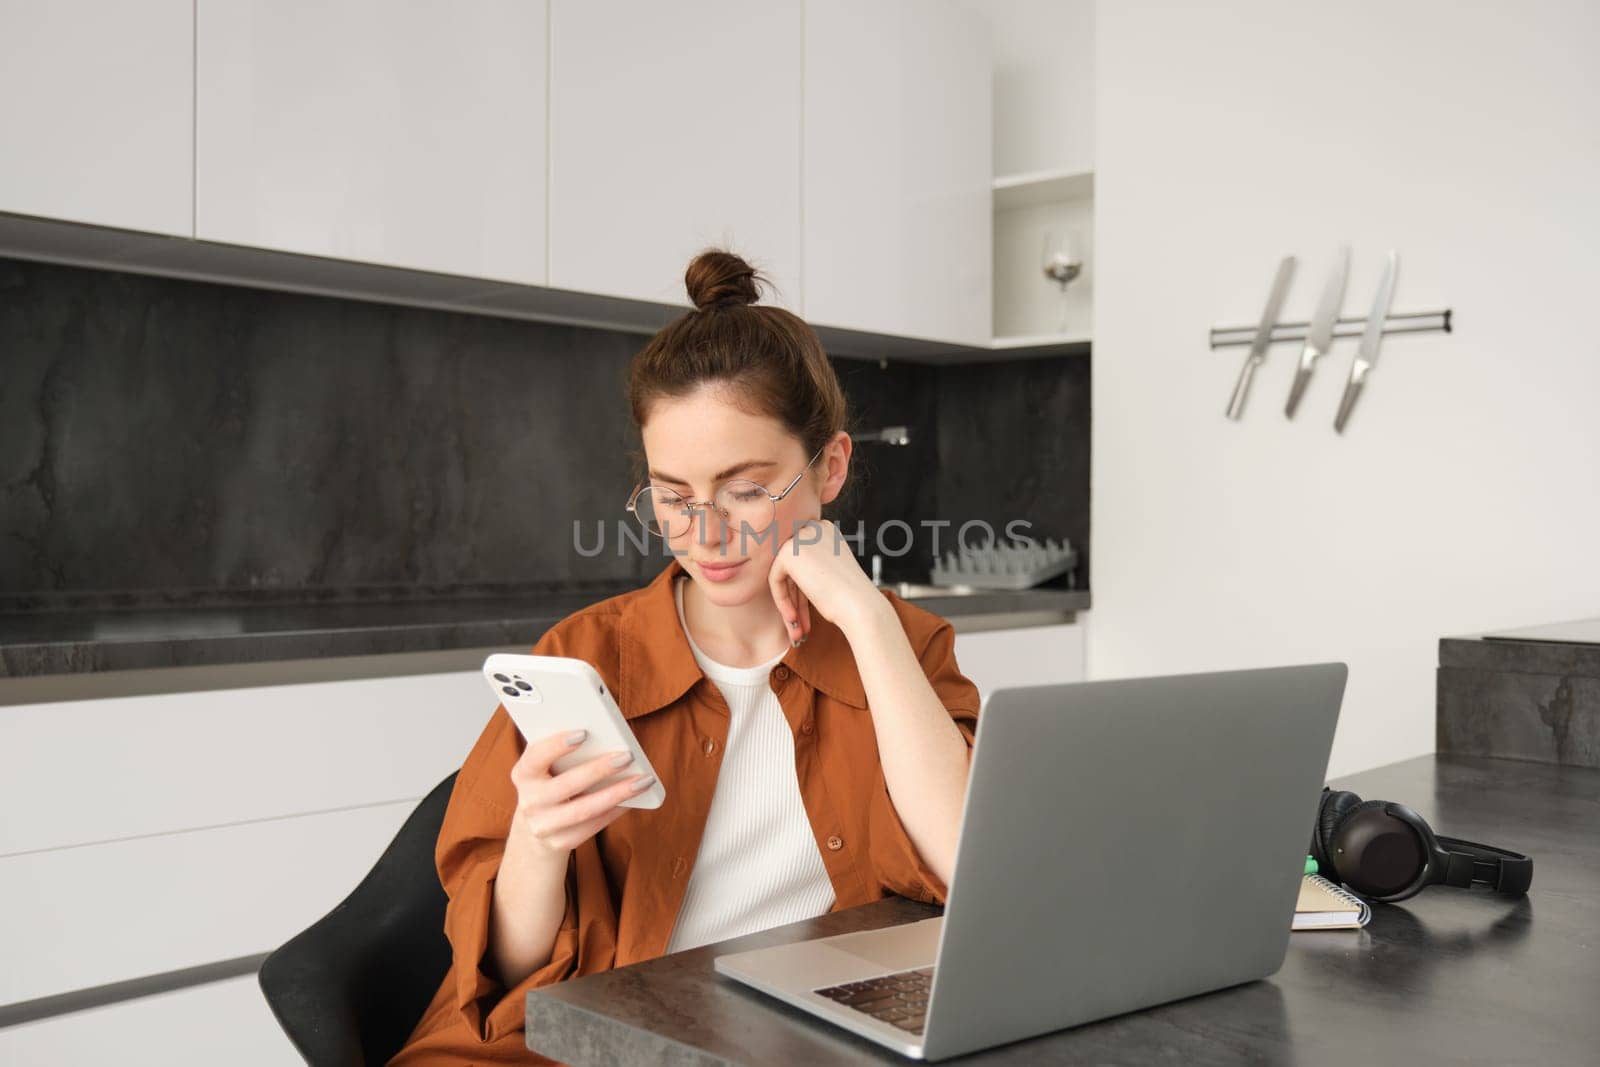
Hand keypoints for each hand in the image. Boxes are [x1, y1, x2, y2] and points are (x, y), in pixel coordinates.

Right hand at [508, 729, 655, 854]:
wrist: (535, 825)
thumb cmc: (550, 782)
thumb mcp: (546, 766)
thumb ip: (564, 750)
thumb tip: (604, 734)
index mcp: (523, 774)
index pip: (536, 757)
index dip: (556, 745)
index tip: (583, 732)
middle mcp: (529, 801)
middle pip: (567, 785)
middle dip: (599, 769)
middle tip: (627, 756)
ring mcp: (543, 825)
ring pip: (584, 810)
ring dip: (617, 793)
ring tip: (642, 780)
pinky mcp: (560, 842)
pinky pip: (592, 826)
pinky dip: (615, 811)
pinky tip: (633, 799)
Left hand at [767, 518, 889, 643]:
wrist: (860, 606)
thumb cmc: (850, 599)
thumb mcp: (829, 575)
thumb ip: (810, 568)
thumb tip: (785, 576)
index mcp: (826, 531)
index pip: (803, 561)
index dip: (801, 592)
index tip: (805, 616)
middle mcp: (814, 528)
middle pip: (792, 568)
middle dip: (795, 600)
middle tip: (800, 628)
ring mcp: (801, 538)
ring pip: (782, 576)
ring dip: (789, 606)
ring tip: (797, 633)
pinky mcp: (788, 552)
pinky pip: (776, 580)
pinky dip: (783, 602)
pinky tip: (795, 621)